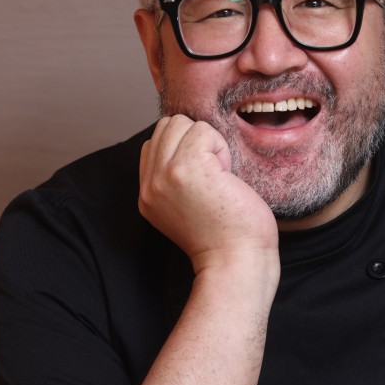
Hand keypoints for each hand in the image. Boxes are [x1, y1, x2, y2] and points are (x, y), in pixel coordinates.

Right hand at [139, 115, 278, 274]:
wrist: (236, 261)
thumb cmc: (226, 235)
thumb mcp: (183, 207)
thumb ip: (173, 178)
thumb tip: (185, 140)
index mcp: (148, 194)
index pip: (154, 143)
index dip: (184, 148)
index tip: (204, 177)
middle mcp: (150, 184)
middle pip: (166, 126)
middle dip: (195, 139)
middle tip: (214, 174)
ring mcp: (166, 174)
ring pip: (182, 123)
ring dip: (207, 141)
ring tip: (218, 174)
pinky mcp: (188, 167)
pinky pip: (204, 130)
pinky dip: (221, 146)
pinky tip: (226, 175)